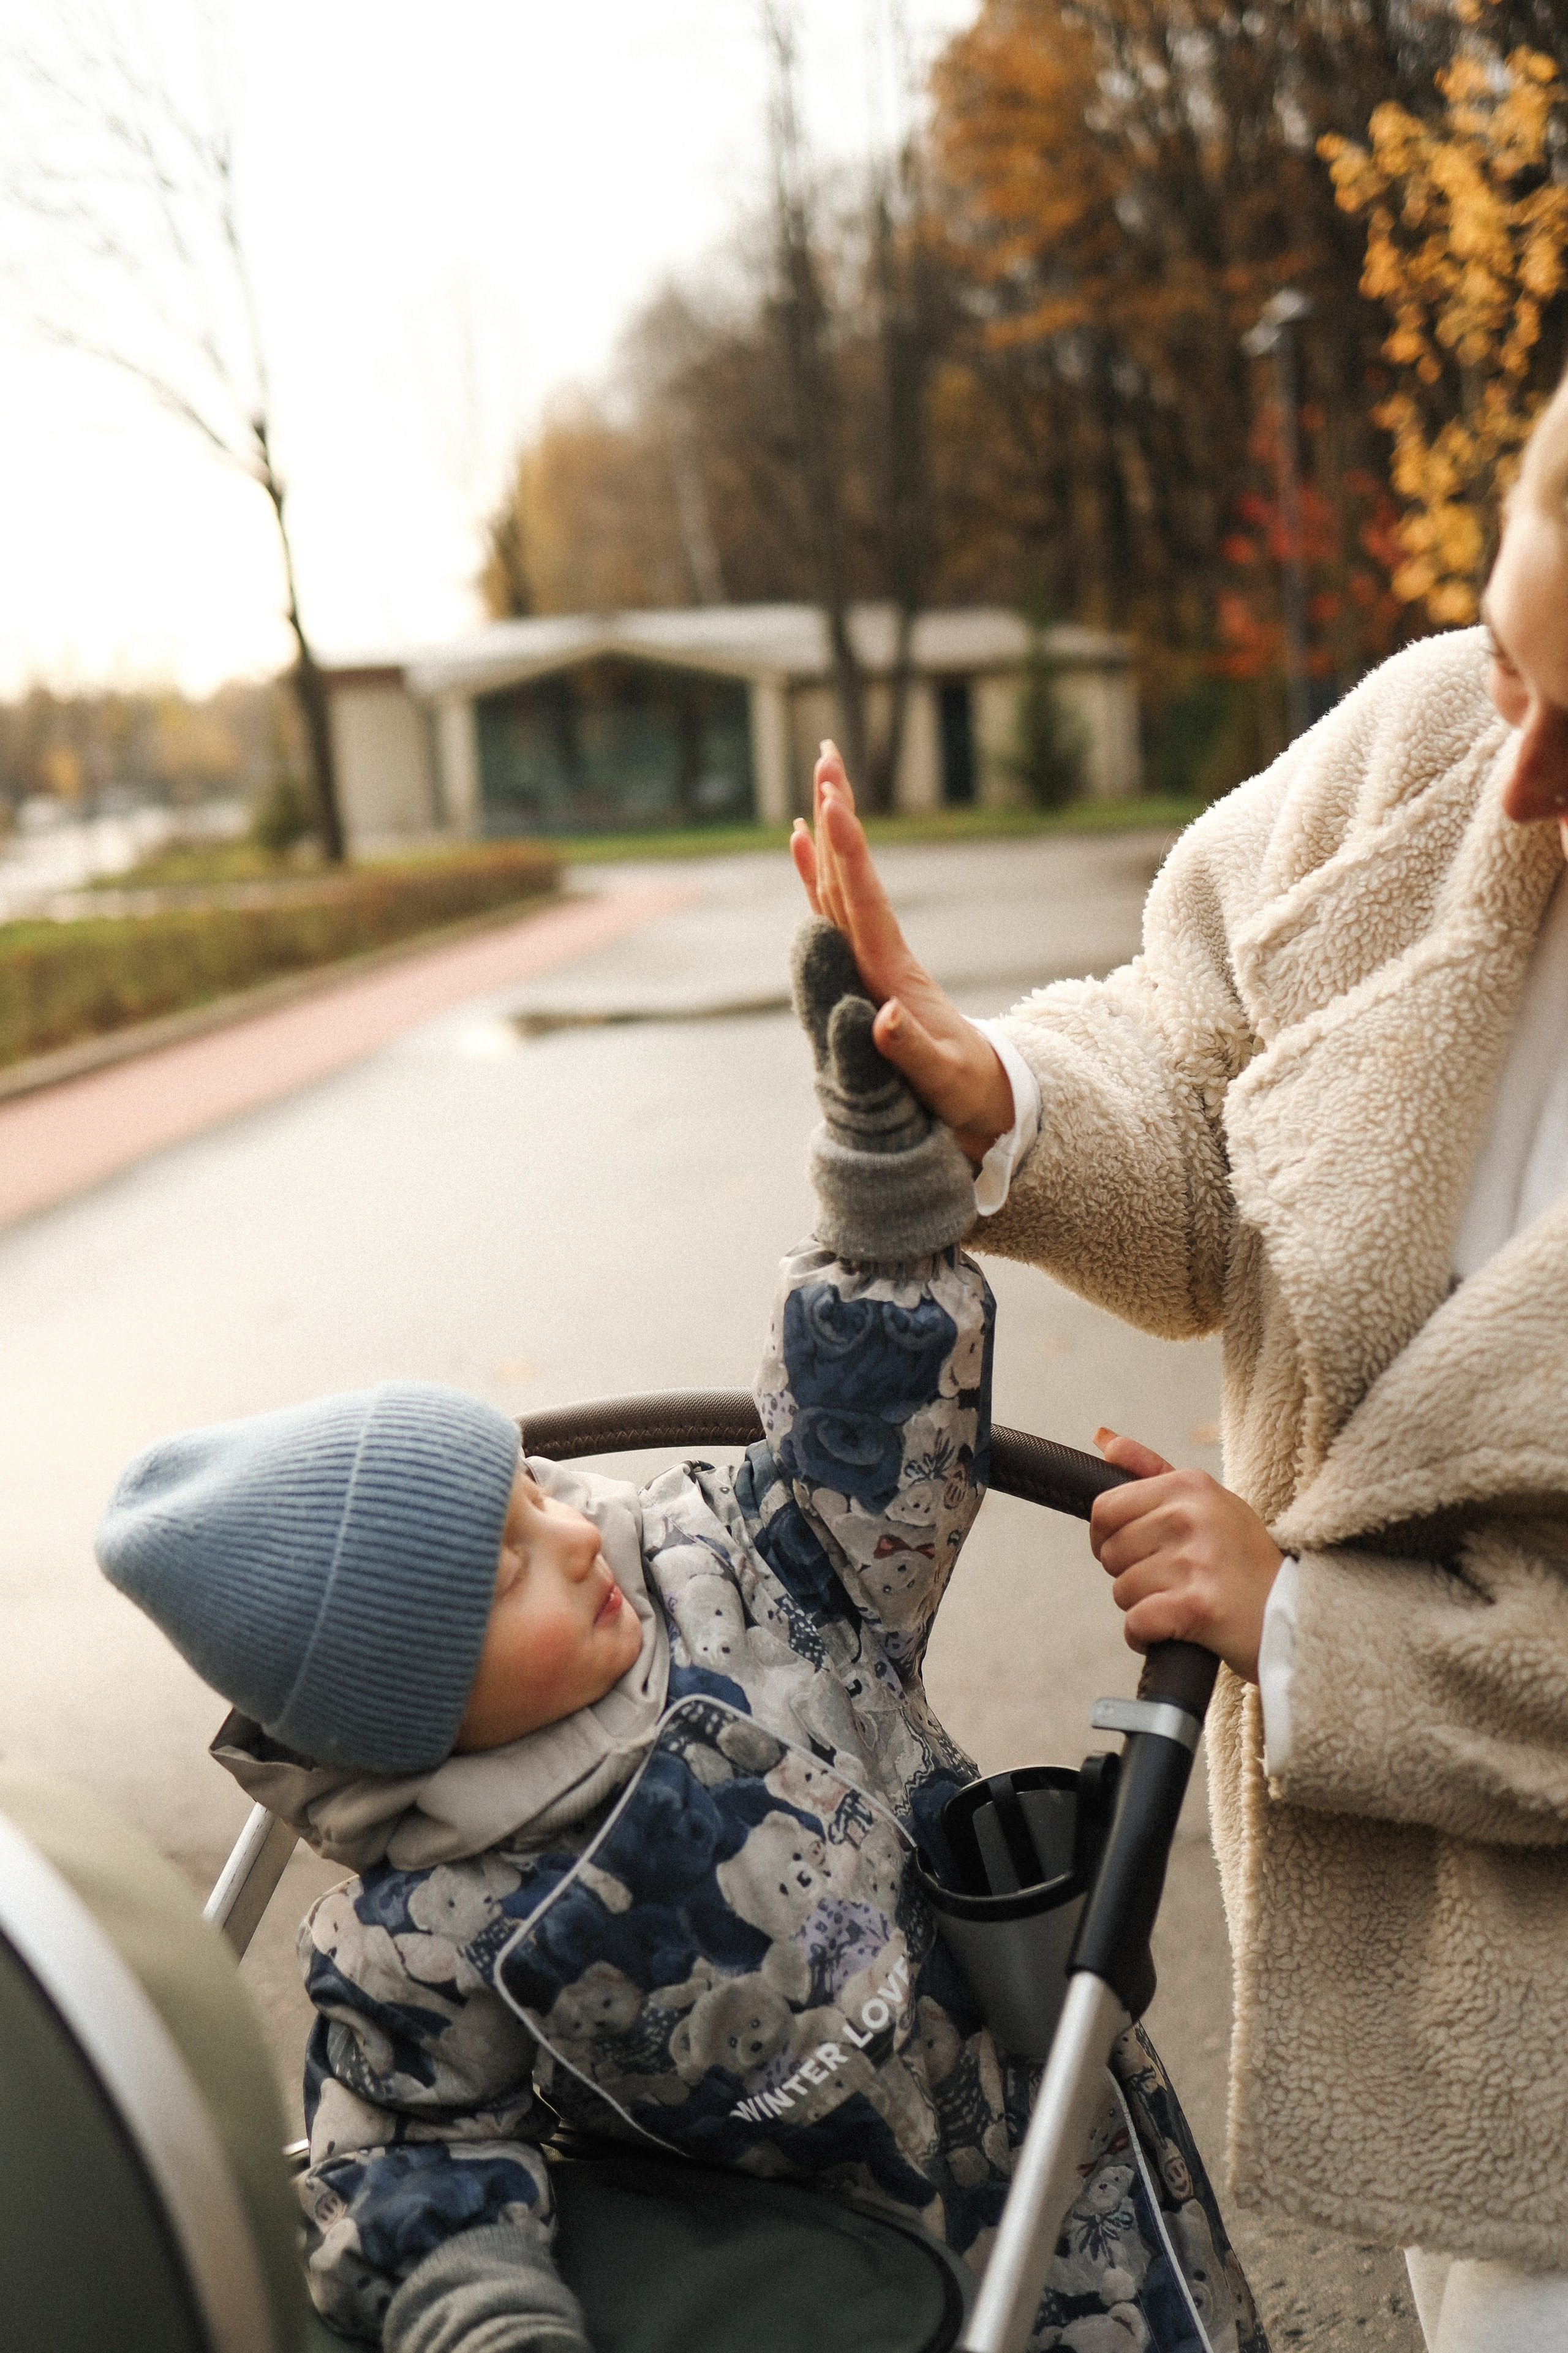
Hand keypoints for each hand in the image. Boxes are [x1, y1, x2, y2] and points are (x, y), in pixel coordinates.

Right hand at [790, 742, 1014, 1163]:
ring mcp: (873, 954)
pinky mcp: (866, 963)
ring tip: (820, 774)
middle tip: (826, 754)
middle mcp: (880, 952)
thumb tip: (885, 1018)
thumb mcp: (941, 1078)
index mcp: (891, 973)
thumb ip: (912, 1051)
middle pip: (852, 873)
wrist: (984, 1093)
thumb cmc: (963, 1089)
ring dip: (831, 827)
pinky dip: (816, 873)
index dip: (848, 855)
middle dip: (839, 814)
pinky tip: (802, 839)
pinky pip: (834, 909)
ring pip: (842, 880)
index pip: (866, 902)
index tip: (835, 804)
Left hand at [1088, 1430, 1282, 1683]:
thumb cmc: (1241, 1559)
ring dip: (1143, 1606)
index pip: (1105, 1508)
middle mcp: (1192, 1516)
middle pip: (1111, 1552)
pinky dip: (1145, 1636)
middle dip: (1130, 1575)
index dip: (1107, 1538)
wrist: (1293, 1616)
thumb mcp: (1208, 1502)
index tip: (1134, 1551)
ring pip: (1122, 1591)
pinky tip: (1174, 1631)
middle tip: (1171, 1581)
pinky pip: (1136, 1624)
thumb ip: (1152, 1470)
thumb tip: (1104, 1440)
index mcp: (1191, 1485)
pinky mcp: (1197, 1607)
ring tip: (1182, 1602)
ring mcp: (1196, 1560)